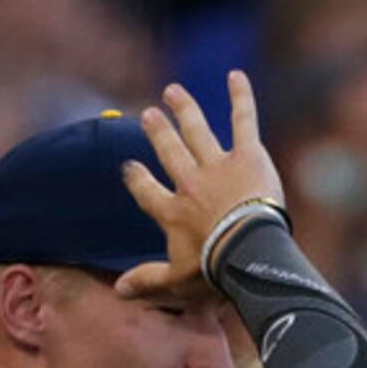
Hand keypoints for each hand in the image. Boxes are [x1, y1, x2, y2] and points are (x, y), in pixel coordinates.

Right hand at [117, 75, 286, 299]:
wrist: (248, 252)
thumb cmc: (214, 271)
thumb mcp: (176, 282)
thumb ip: (147, 281)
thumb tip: (118, 291)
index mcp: (172, 212)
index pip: (147, 190)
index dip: (137, 178)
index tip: (130, 168)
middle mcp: (189, 183)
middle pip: (169, 151)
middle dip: (158, 133)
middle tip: (152, 116)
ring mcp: (217, 166)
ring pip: (196, 130)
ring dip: (184, 109)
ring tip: (174, 93)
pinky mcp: (247, 156)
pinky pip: (242, 120)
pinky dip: (241, 98)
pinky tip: (236, 76)